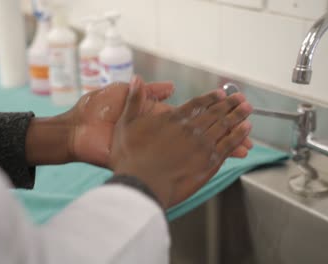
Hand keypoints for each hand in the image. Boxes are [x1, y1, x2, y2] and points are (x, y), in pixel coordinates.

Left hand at [25, 77, 251, 165]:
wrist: (79, 131)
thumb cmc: (98, 111)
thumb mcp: (123, 94)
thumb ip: (147, 92)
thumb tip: (171, 87)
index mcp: (158, 118)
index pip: (194, 114)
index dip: (214, 111)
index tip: (234, 107)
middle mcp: (163, 133)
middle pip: (202, 130)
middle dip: (227, 126)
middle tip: (248, 122)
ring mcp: (159, 148)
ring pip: (197, 146)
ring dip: (223, 143)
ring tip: (246, 142)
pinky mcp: (152, 162)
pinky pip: (183, 161)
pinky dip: (203, 159)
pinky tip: (222, 157)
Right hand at [110, 76, 252, 207]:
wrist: (141, 184)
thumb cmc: (130, 157)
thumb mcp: (126, 124)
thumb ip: (134, 100)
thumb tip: (137, 79)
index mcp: (173, 118)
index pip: (197, 104)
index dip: (210, 98)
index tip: (220, 94)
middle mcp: (190, 128)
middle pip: (215, 112)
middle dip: (230, 104)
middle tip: (241, 98)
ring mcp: (202, 145)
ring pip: (225, 125)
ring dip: (238, 115)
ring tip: (247, 108)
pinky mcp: (209, 162)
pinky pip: (229, 144)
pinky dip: (239, 135)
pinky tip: (247, 130)